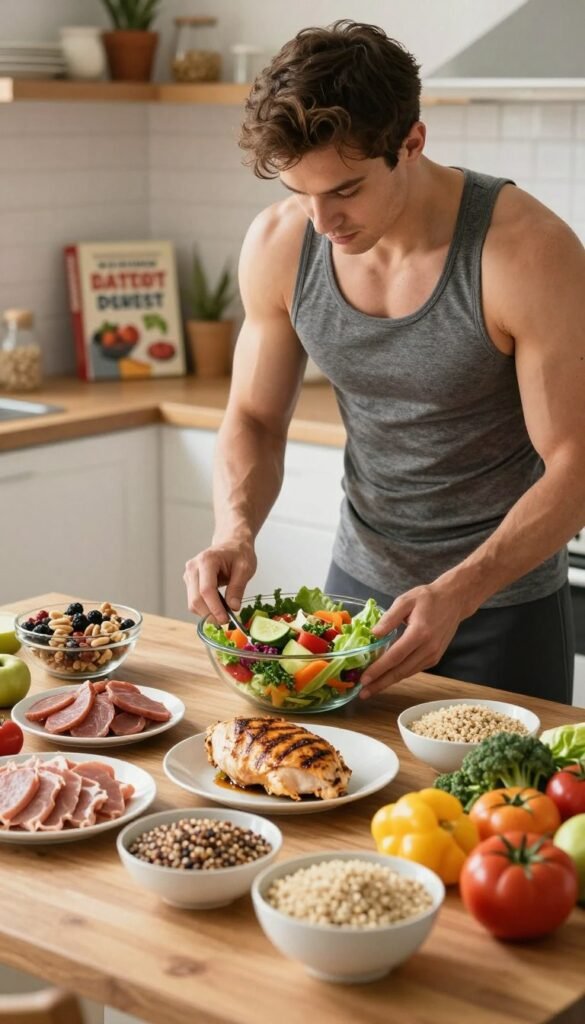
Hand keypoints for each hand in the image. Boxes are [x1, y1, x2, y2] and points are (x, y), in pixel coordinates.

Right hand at [183, 539, 256, 620]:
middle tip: (226, 620)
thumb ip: (238, 587)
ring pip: (192, 603)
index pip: (206, 590)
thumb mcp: (245, 568)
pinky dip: (205, 608)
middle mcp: (193, 567)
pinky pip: (194, 601)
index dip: (215, 608)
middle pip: (196, 599)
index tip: (226, 619)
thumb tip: (233, 607)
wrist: (231, 544)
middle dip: (210, 614)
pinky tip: (218, 606)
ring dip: (207, 613)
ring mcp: (189, 575)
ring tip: (224, 613)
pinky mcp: (189, 582)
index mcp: (207, 560)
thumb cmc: (239, 553)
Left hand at [359, 583, 463, 698]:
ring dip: (388, 682)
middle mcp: (428, 648)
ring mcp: (433, 655)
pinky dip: (399, 675)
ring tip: (371, 689)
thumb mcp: (406, 601)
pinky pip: (413, 669)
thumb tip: (373, 634)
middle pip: (400, 671)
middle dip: (380, 683)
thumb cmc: (428, 598)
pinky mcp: (435, 658)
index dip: (378, 669)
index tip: (363, 679)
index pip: (395, 656)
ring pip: (407, 673)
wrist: (454, 600)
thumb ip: (389, 618)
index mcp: (419, 633)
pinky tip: (386, 678)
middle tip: (362, 693)